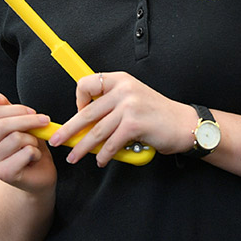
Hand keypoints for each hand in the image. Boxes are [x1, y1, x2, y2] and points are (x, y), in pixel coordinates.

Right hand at [0, 93, 55, 193]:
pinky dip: (36, 152)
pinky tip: (33, 157)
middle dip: (28, 120)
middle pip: (3, 125)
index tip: (32, 111)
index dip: (15, 109)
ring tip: (33, 145)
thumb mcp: (16, 124)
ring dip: (32, 139)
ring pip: (17, 138)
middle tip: (44, 121)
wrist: (33, 175)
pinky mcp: (4, 174)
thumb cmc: (24, 147)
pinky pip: (26, 152)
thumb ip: (6, 110)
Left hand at [48, 72, 196, 166]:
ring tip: (74, 157)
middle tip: (57, 140)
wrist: (183, 123)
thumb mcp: (133, 97)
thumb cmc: (157, 114)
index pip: (86, 84)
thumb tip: (83, 120)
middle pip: (86, 112)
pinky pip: (111, 143)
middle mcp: (123, 90)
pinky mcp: (135, 124)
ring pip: (96, 131)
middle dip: (69, 130)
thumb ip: (111, 103)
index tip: (79, 113)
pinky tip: (100, 160)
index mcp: (120, 79)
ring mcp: (129, 106)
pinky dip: (103, 155)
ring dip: (82, 147)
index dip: (78, 100)